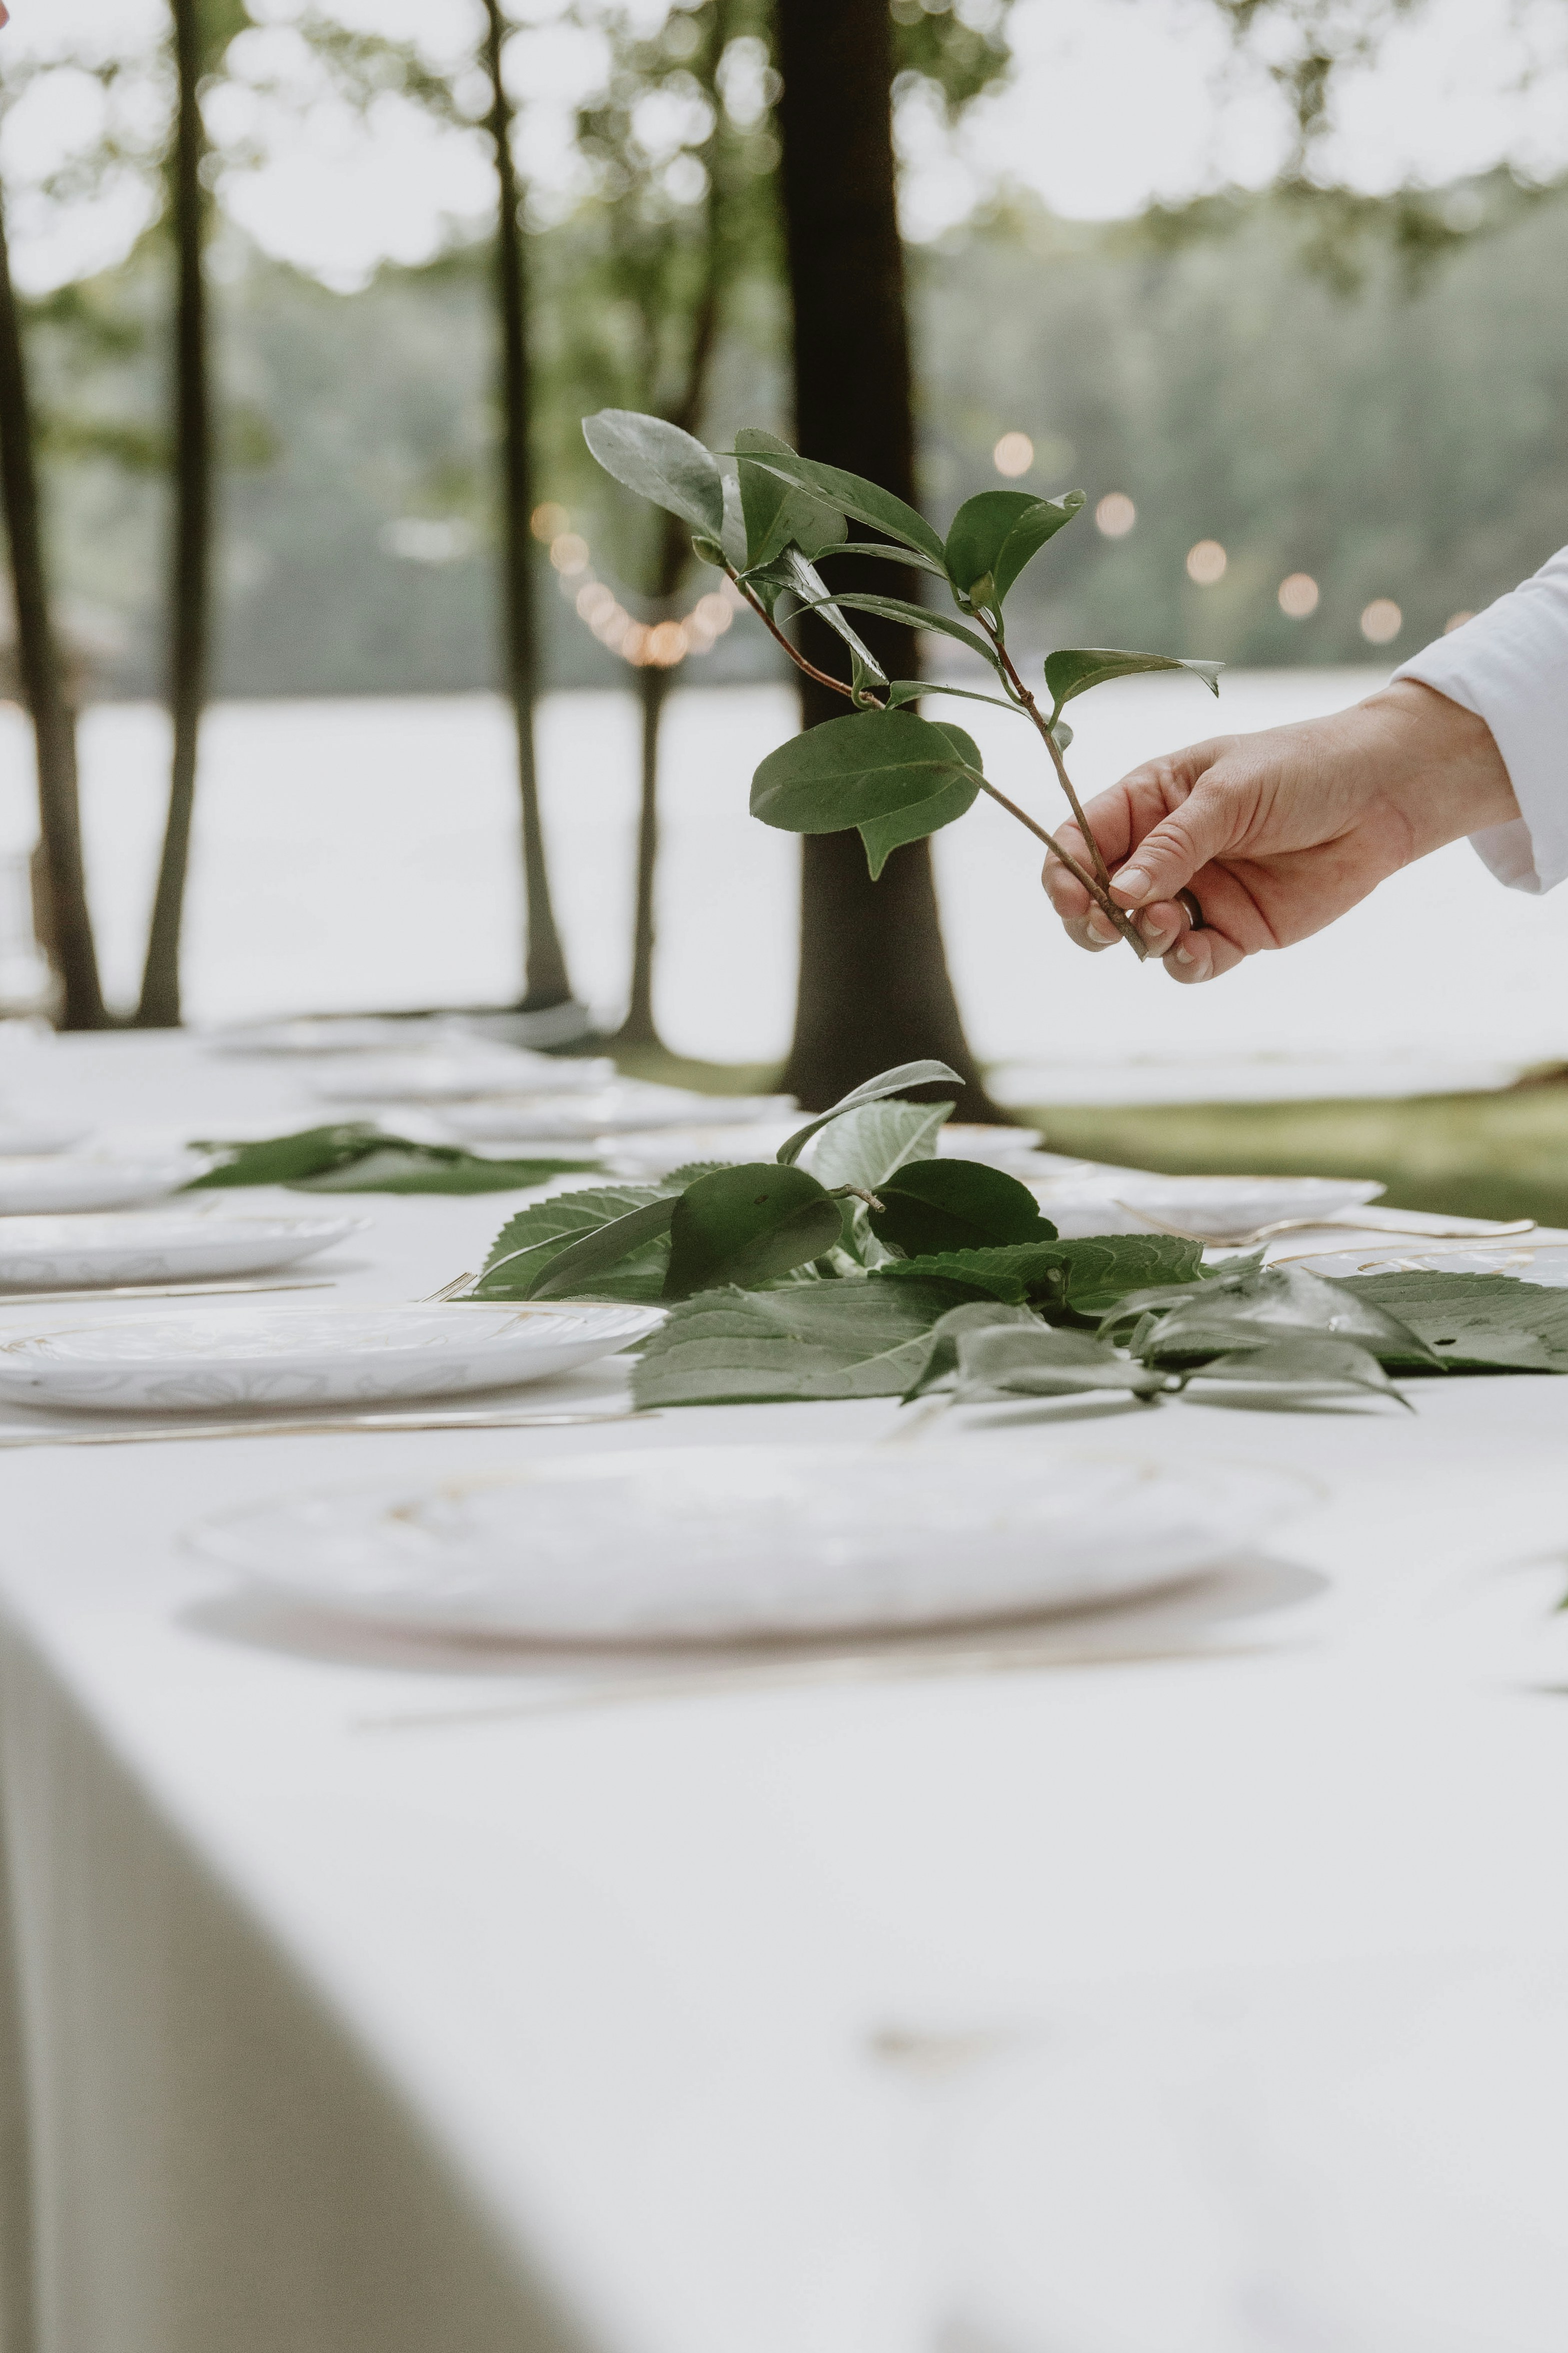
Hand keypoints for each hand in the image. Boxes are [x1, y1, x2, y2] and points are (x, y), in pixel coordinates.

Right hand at [1042, 680, 1518, 982]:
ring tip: (1167, 925)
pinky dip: (1184, 964)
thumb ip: (1171, 846)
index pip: (1080, 840)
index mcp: (1149, 802)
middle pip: (1097, 897)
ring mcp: (1198, 894)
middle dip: (1092, 918)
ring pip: (1140, 936)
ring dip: (1142, 939)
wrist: (1384, 795)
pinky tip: (1196, 951)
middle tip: (1108, 925)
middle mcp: (1165, 852)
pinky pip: (1191, 961)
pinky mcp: (1235, 931)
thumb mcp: (1227, 794)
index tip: (1072, 898)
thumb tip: (1116, 895)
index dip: (1065, 873)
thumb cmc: (1302, 769)